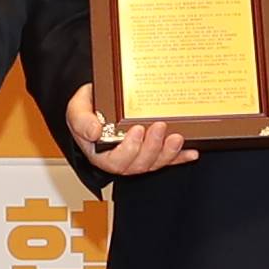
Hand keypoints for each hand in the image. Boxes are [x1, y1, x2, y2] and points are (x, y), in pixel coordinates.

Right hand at [70, 86, 195, 180]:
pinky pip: (168, 159)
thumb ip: (81, 121)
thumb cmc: (87, 109)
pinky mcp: (153, 152)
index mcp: (101, 154)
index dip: (130, 149)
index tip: (137, 129)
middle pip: (140, 164)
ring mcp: (139, 157)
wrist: (96, 104)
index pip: (116, 161)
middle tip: (160, 126)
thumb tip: (93, 131)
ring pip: (155, 163)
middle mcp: (122, 160)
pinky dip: (180, 157)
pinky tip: (192, 152)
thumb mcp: (76, 110)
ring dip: (168, 153)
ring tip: (177, 137)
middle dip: (152, 148)